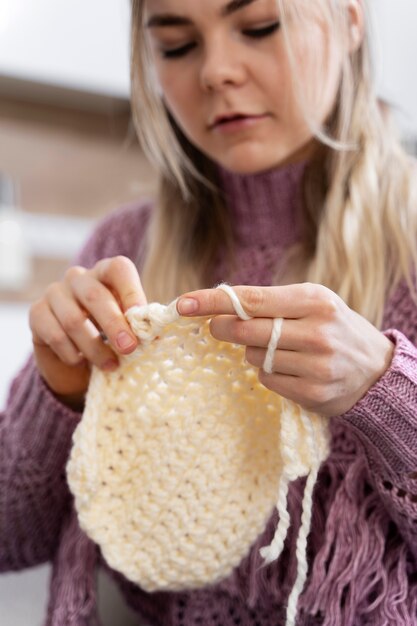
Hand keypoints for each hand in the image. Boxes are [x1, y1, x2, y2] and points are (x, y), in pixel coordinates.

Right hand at [29, 256, 145, 408]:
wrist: (76, 358)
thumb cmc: (110, 336)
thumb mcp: (130, 328)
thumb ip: (143, 324)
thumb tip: (166, 326)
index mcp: (106, 273)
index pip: (119, 269)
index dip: (132, 292)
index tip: (143, 320)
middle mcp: (79, 278)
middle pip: (96, 295)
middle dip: (115, 325)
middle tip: (130, 348)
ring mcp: (55, 293)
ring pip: (74, 320)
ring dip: (95, 348)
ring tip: (111, 365)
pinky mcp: (37, 313)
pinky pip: (55, 335)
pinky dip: (72, 354)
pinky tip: (81, 362)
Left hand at [177, 283, 393, 416]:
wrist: (375, 369)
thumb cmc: (333, 327)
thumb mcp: (311, 303)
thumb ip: (270, 303)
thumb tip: (218, 308)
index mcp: (314, 300)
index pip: (251, 300)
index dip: (212, 301)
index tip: (183, 303)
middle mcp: (317, 332)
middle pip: (246, 331)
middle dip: (224, 329)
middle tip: (218, 328)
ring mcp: (315, 365)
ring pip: (254, 358)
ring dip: (253, 353)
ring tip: (278, 349)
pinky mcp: (312, 393)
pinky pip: (267, 381)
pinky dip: (267, 374)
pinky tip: (287, 369)